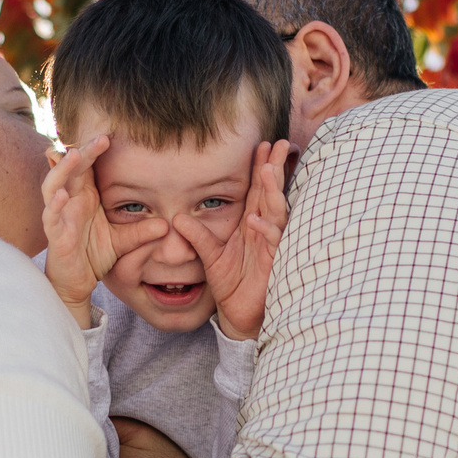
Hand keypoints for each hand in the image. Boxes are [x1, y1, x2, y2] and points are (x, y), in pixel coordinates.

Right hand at [42, 134, 167, 327]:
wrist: (77, 282)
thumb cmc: (93, 255)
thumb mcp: (122, 241)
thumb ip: (142, 232)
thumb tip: (167, 225)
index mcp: (84, 196)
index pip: (87, 167)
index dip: (94, 150)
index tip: (111, 136)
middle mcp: (69, 201)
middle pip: (70, 169)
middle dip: (83, 152)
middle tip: (101, 138)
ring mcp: (59, 216)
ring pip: (53, 186)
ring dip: (62, 170)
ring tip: (75, 155)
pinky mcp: (54, 235)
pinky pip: (50, 217)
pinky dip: (55, 205)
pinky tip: (63, 196)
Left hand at [176, 138, 290, 341]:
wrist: (240, 314)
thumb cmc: (232, 282)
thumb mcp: (209, 256)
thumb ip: (197, 236)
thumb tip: (177, 218)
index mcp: (251, 223)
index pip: (257, 190)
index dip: (260, 168)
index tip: (262, 144)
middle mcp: (264, 229)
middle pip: (271, 194)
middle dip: (275, 169)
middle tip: (280, 144)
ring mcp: (271, 245)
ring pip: (275, 212)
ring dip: (272, 192)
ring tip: (267, 171)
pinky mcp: (273, 262)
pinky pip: (271, 242)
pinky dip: (264, 229)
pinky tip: (256, 219)